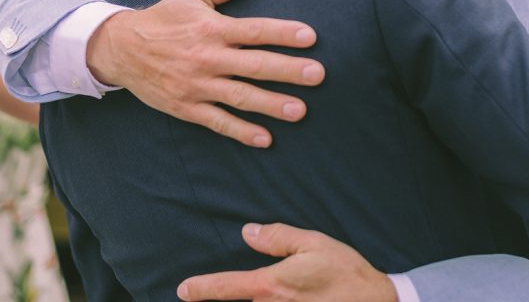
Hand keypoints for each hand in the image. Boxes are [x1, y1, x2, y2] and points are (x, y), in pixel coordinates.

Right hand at [86, 0, 322, 147]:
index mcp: (211, 28)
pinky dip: (241, 131)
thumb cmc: (162, 19)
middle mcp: (207, 57)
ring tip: (300, 111)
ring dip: (271, 105)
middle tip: (318, 75)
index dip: (282, 33)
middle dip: (288, 70)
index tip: (310, 36)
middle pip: (254, 65)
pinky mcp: (186, 107)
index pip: (254, 30)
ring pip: (240, 97)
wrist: (120, 49)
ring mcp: (197, 85)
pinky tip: (265, 139)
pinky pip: (217, 122)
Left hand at [178, 223, 397, 301]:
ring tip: (255, 291)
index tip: (183, 290)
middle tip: (208, 294)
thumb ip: (278, 237)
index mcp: (272, 284)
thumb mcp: (313, 244)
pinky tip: (274, 299)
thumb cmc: (345, 271)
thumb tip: (248, 232)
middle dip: (228, 297)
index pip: (226, 287)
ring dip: (252, 300)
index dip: (201, 289)